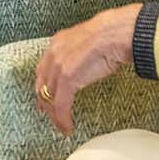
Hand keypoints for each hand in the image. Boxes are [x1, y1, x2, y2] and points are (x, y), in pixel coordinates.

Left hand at [34, 4, 140, 135]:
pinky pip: (61, 104)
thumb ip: (80, 53)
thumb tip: (83, 64)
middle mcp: (54, 53)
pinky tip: (68, 126)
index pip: (43, 70)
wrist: (116, 33)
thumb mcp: (87, 42)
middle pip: (42, 85)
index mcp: (58, 42)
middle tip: (53, 117)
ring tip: (63, 126)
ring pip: (49, 97)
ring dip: (55, 117)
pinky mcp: (67, 78)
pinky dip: (63, 119)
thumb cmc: (110, 35)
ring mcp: (59, 65)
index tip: (45, 98)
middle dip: (46, 105)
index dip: (42, 87)